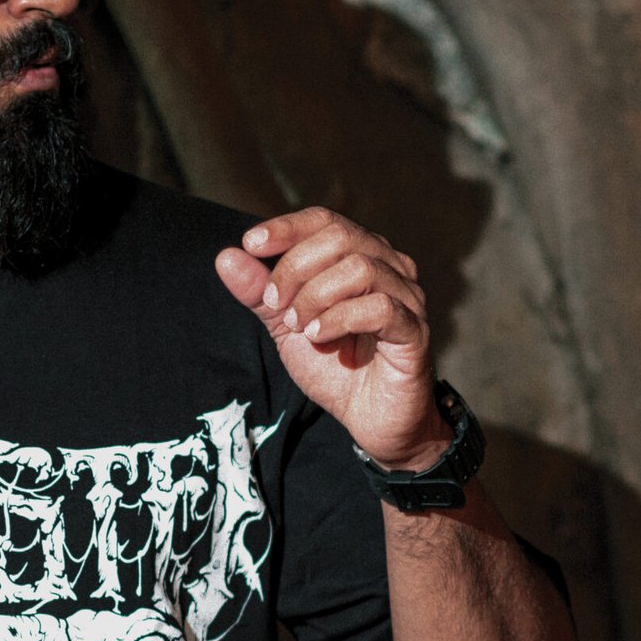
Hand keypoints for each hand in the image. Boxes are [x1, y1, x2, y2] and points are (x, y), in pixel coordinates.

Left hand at [214, 206, 448, 469]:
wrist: (369, 419)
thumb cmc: (335, 367)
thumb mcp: (286, 327)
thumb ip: (259, 294)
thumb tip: (226, 257)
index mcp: (360, 257)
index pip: (325, 220)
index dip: (286, 227)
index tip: (250, 245)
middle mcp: (389, 267)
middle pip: (340, 237)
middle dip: (295, 268)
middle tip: (275, 304)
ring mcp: (407, 297)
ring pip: (360, 268)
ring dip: (315, 296)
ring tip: (299, 327)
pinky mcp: (415, 331)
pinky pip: (381, 308)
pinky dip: (340, 318)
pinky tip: (318, 336)